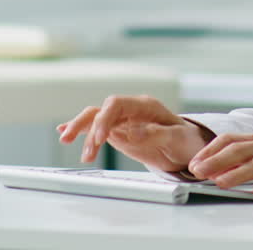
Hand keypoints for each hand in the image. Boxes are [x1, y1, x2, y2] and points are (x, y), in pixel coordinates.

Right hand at [56, 94, 211, 172]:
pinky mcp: (118, 132)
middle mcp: (130, 110)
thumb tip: (133, 131)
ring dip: (81, 130)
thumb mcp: (177, 138)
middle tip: (76, 144)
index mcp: (145, 106)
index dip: (105, 119)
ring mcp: (122, 121)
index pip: (117, 104)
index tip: (100, 138)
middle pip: (101, 110)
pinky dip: (81, 130)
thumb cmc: (186, 140)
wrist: (188, 148)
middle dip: (86, 124)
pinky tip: (64, 133)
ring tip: (67, 143)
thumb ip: (156, 134)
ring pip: (95, 119)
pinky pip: (96, 128)